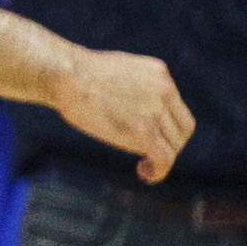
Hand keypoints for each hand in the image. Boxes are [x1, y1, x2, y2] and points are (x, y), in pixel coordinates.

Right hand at [52, 47, 193, 182]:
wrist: (65, 75)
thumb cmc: (74, 74)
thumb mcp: (115, 72)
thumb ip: (132, 88)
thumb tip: (129, 109)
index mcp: (158, 73)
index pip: (178, 108)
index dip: (168, 128)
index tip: (153, 137)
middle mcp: (164, 90)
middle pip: (181, 130)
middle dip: (168, 145)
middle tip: (149, 154)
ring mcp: (156, 111)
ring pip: (173, 146)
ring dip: (160, 159)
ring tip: (144, 167)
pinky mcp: (145, 132)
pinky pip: (164, 159)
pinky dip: (158, 171)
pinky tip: (145, 173)